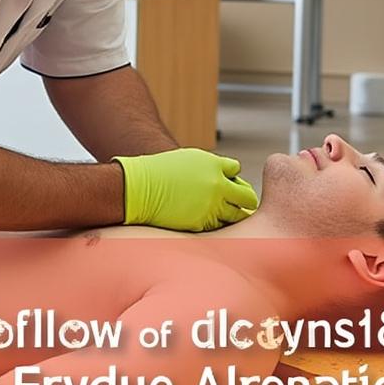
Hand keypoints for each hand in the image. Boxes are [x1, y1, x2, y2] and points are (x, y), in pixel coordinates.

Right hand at [114, 148, 258, 231]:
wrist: (137, 189)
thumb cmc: (159, 171)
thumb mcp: (188, 159)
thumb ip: (212, 166)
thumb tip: (231, 175)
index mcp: (213, 166)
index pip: (237, 171)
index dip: (231, 177)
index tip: (224, 181)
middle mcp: (216, 185)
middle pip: (246, 196)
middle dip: (244, 199)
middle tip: (239, 202)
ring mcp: (210, 206)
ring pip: (236, 214)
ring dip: (231, 213)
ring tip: (222, 212)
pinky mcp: (201, 223)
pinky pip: (218, 225)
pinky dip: (215, 222)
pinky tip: (205, 218)